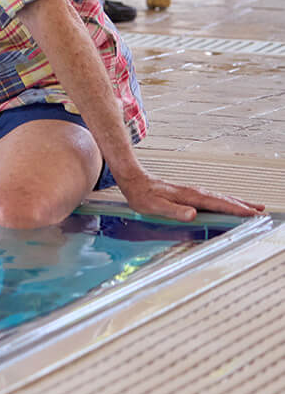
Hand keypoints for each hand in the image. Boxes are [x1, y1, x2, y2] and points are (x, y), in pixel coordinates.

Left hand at [117, 169, 264, 221]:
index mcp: (189, 197)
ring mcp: (192, 192)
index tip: (251, 214)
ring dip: (237, 202)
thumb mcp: (154, 206)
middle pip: (223, 199)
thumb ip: (174, 211)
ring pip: (219, 198)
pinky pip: (212, 198)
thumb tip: (193, 214)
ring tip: (252, 207)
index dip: (235, 209)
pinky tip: (227, 204)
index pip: (217, 204)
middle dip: (242, 205)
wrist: (133, 179)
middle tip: (260, 211)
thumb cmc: (142, 195)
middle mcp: (194, 193)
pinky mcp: (189, 194)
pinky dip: (225, 201)